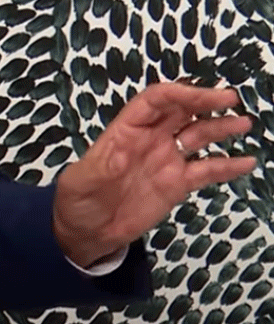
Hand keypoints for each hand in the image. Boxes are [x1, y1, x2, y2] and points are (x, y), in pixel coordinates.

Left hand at [53, 82, 255, 267]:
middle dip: (204, 101)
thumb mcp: (81, 182)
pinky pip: (205, 170)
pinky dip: (226, 166)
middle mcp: (149, 140)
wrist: (86, 231)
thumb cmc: (77, 200)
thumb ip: (100, 168)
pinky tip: (246, 162)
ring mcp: (165, 161)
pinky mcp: (176, 184)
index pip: (154, 101)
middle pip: (180, 111)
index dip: (179, 94)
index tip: (204, 96)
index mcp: (125, 131)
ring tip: (243, 123)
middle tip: (230, 99)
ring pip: (197, 136)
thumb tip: (118, 157)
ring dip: (220, 128)